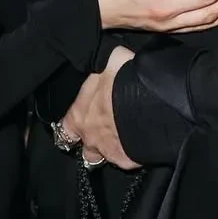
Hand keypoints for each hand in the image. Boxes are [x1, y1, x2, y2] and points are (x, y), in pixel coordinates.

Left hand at [61, 46, 138, 169]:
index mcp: (79, 115)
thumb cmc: (125, 78)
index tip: (78, 126)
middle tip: (106, 133)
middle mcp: (90, 138)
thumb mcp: (107, 61)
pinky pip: (126, 161)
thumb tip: (97, 58)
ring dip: (110, 150)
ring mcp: (109, 152)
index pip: (66, 129)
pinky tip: (139, 144)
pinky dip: (131, 154)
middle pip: (85, 150)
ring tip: (124, 139)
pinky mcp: (128, 160)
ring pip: (104, 158)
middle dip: (93, 144)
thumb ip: (98, 68)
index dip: (72, 128)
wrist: (152, 99)